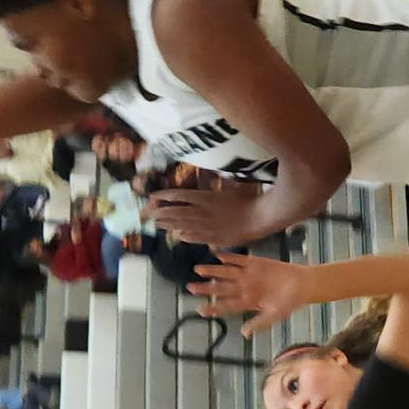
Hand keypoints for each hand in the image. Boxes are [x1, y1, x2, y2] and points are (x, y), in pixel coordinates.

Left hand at [142, 187, 263, 246]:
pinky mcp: (215, 238)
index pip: (179, 195)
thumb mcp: (235, 182)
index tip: (153, 195)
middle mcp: (203, 212)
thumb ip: (225, 178)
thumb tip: (220, 170)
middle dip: (160, 213)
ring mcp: (207, 227)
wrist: (261, 218)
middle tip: (147, 214)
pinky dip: (186, 236)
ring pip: (182, 226)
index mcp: (206, 197)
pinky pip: (196, 238)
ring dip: (169, 225)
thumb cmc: (251, 198)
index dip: (164, 196)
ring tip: (158, 224)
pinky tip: (180, 235)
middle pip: (176, 212)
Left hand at [188, 250, 309, 334]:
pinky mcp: (255, 263)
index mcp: (247, 303)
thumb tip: (244, 334)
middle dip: (205, 288)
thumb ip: (259, 323)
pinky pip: (238, 259)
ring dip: (212, 271)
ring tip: (198, 269)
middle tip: (189, 288)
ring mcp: (248, 275)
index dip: (213, 308)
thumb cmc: (290, 302)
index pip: (226, 306)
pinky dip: (228, 257)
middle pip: (221, 288)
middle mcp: (244, 288)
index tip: (199, 310)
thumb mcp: (275, 316)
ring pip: (226, 273)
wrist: (302, 284)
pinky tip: (217, 254)